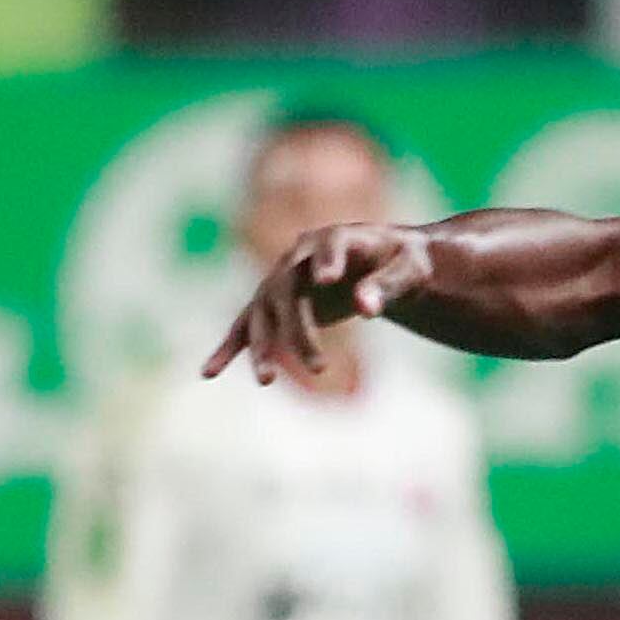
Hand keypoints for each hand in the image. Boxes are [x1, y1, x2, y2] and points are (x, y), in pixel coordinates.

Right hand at [208, 221, 437, 384]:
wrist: (385, 259)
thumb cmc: (405, 262)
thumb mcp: (412, 270)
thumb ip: (389, 285)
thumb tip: (365, 309)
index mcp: (336, 238)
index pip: (328, 248)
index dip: (327, 261)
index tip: (328, 279)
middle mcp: (298, 257)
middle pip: (287, 292)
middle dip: (298, 330)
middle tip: (321, 369)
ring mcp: (281, 279)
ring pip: (263, 313)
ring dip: (263, 347)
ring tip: (267, 381)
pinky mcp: (275, 303)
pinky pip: (246, 326)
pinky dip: (229, 348)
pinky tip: (207, 373)